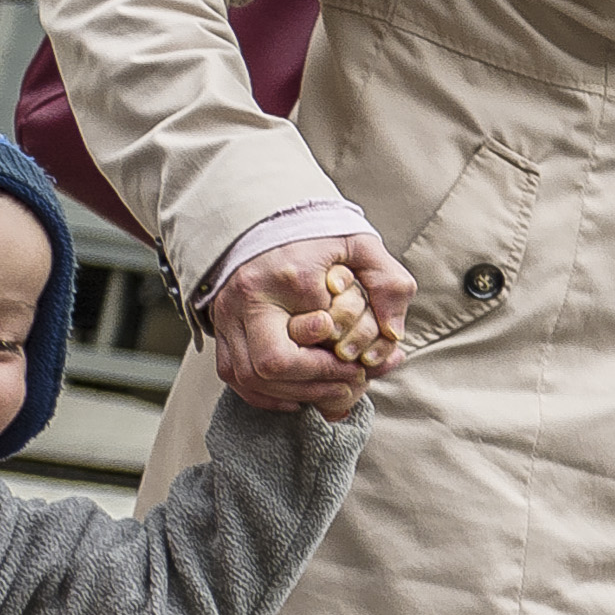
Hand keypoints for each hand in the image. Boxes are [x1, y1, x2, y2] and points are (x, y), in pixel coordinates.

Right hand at [208, 234, 407, 409]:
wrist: (265, 218)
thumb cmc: (318, 234)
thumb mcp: (362, 247)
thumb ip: (389, 284)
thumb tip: (395, 333)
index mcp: (288, 276)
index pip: (313, 337)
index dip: (339, 361)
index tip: (362, 365)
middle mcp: (248, 298)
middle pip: (271, 364)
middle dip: (315, 383)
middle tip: (348, 383)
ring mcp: (226, 314)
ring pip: (248, 376)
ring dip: (293, 393)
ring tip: (331, 391)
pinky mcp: (218, 327)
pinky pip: (232, 374)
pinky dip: (264, 393)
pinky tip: (297, 395)